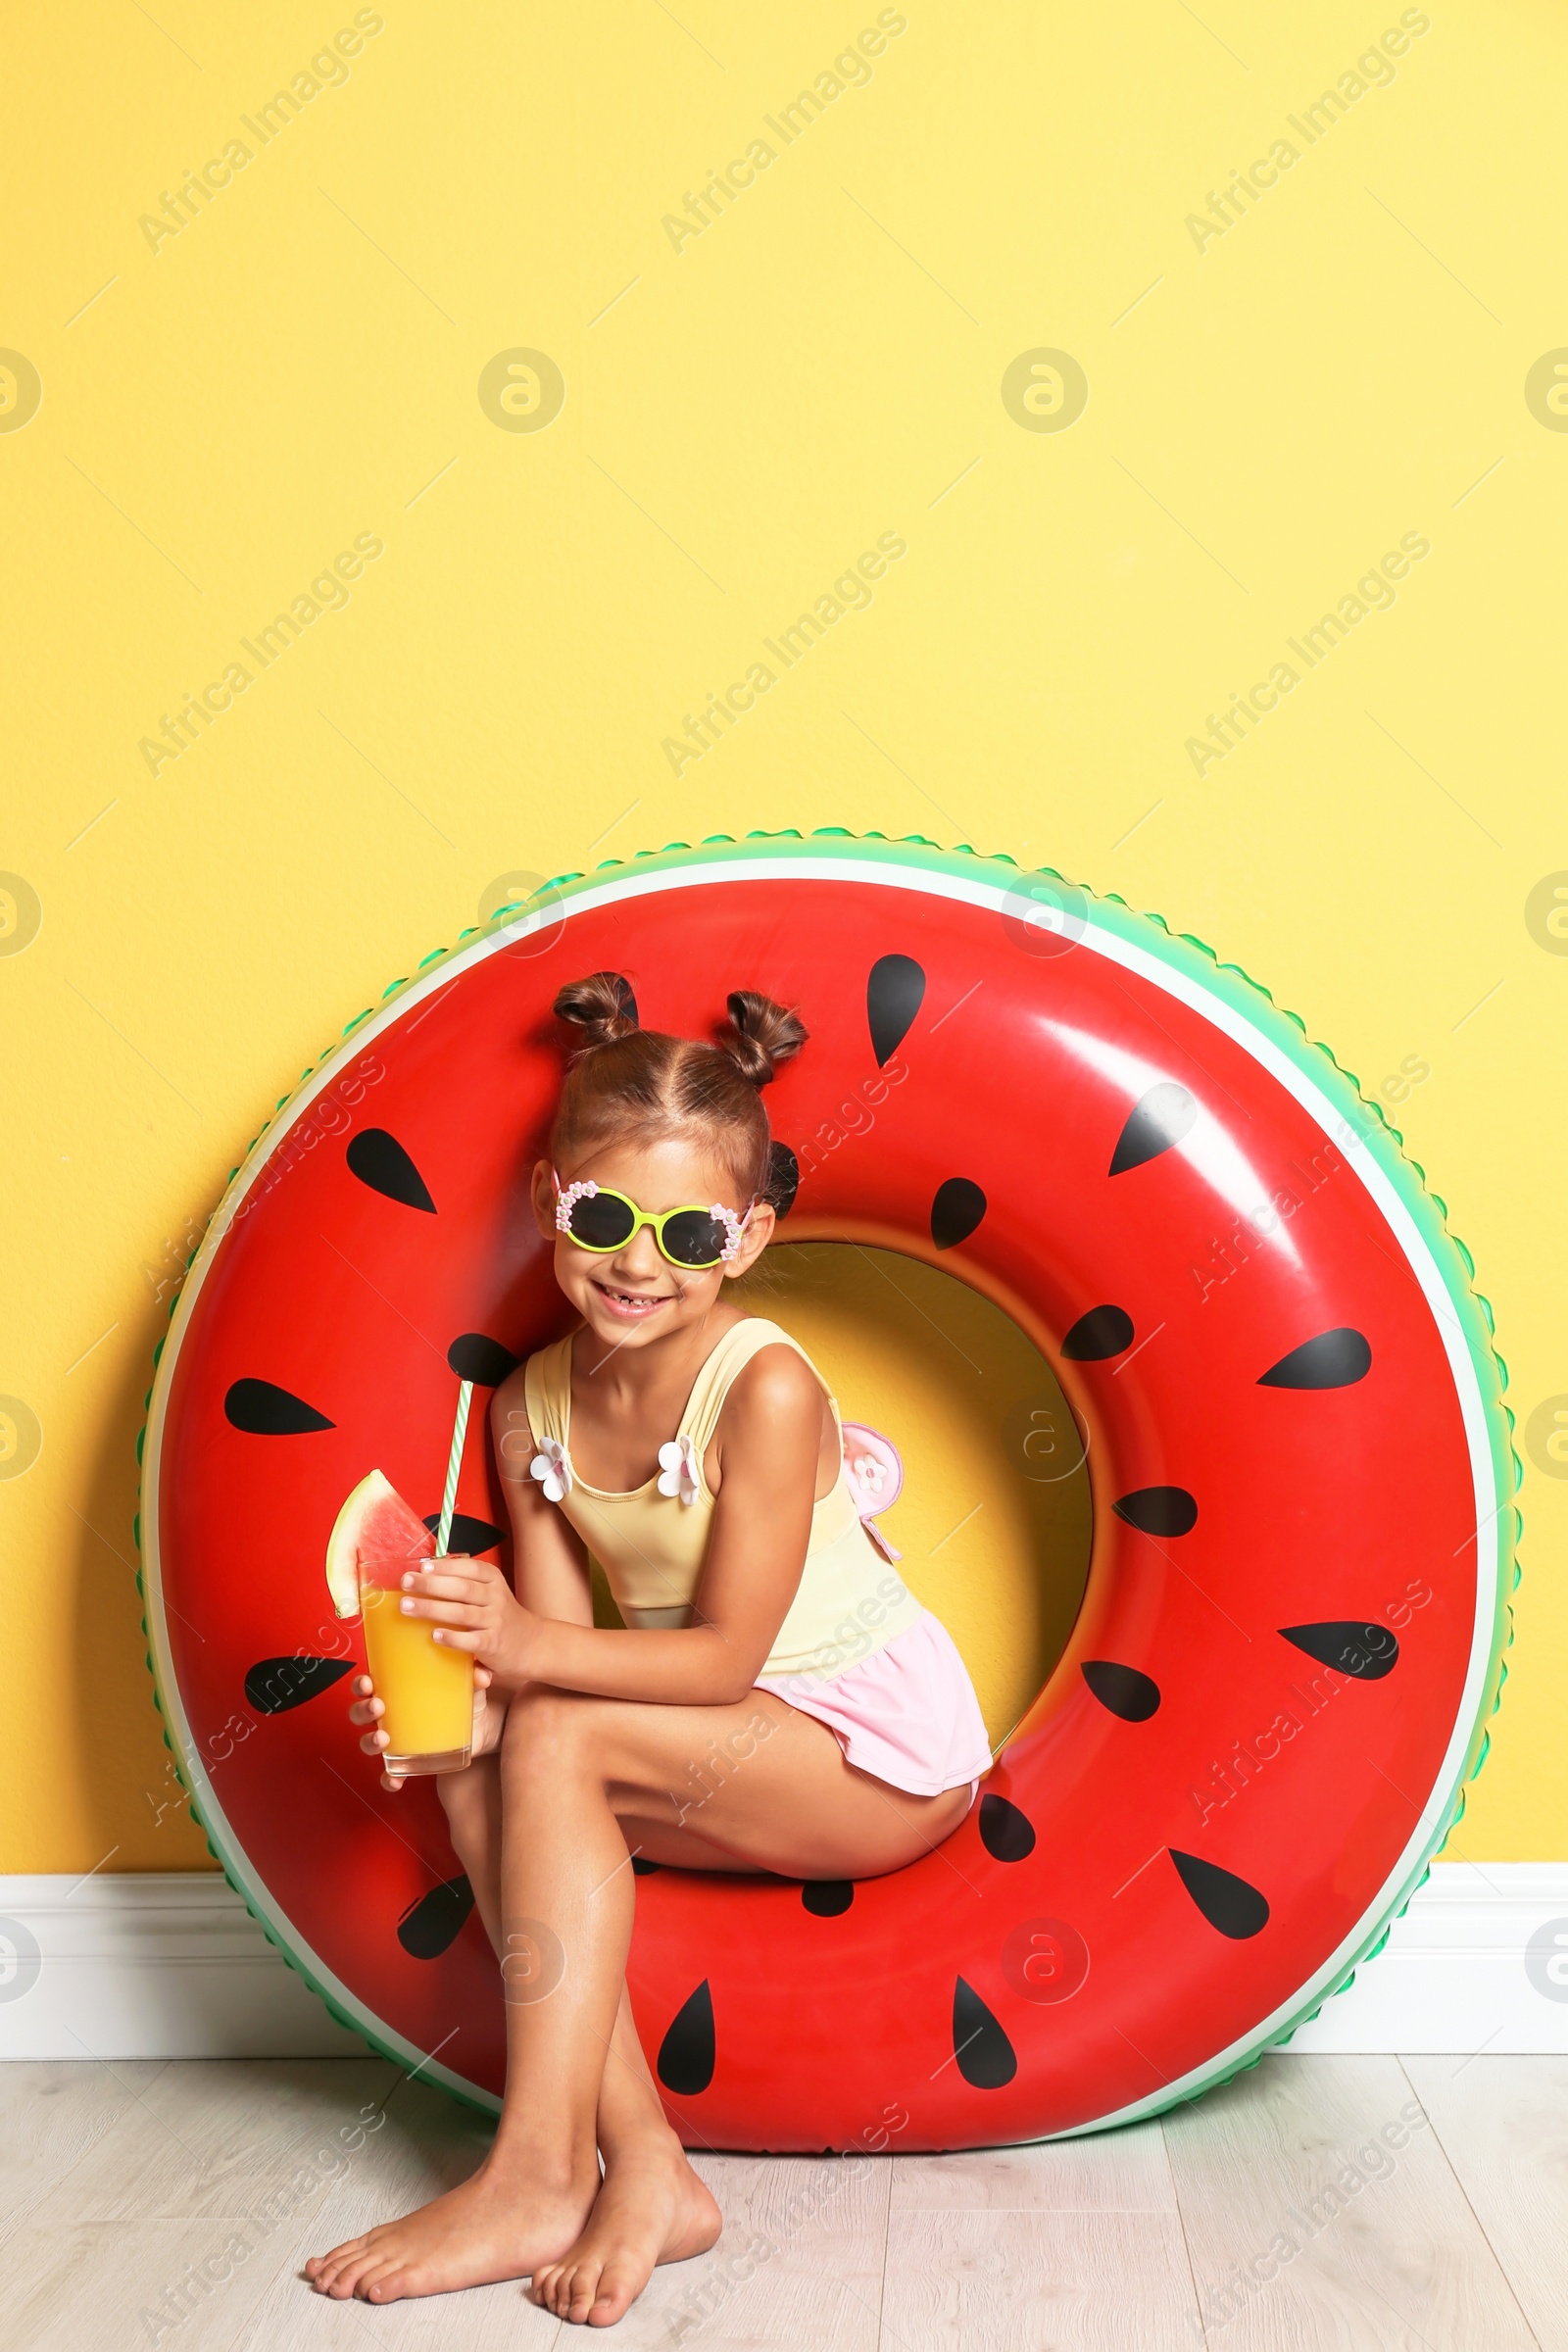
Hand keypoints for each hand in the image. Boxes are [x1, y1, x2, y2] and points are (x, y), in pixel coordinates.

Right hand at [347, 1662, 497, 1792]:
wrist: (485, 1726)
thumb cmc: (469, 1697)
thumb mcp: (470, 1683)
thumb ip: (475, 1676)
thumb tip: (481, 1674)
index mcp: (400, 1690)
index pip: (371, 1683)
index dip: (362, 1684)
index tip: (367, 1683)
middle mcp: (393, 1715)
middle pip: (362, 1713)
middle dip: (363, 1710)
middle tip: (377, 1707)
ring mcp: (400, 1739)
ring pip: (370, 1742)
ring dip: (370, 1741)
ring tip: (383, 1738)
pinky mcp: (411, 1760)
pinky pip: (392, 1772)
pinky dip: (390, 1778)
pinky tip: (395, 1779)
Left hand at [397, 1555, 542, 1684]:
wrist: (531, 1643)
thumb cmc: (499, 1614)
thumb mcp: (489, 1591)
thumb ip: (464, 1582)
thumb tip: (424, 1573)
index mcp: (493, 1580)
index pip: (470, 1567)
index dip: (446, 1566)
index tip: (422, 1566)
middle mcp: (495, 1598)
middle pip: (462, 1588)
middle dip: (431, 1584)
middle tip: (406, 1582)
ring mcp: (495, 1622)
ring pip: (462, 1613)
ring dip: (432, 1609)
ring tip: (407, 1607)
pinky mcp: (492, 1645)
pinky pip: (470, 1641)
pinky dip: (452, 1637)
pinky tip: (434, 1635)